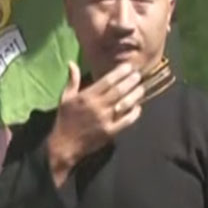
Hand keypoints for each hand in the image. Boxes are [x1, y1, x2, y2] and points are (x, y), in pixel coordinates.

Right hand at [47, 62, 143, 183]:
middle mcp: (97, 106)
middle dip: (130, 82)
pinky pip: (126, 121)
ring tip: (142, 88)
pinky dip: (134, 114)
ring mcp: (105, 120)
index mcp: (86, 96)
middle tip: (139, 75)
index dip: (119, 73)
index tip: (128, 67)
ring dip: (134, 95)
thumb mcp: (65, 98)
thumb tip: (72, 63)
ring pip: (124, 104)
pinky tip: (138, 108)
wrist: (65, 144)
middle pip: (118, 91)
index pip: (107, 81)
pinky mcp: (110, 132)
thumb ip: (72, 81)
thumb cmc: (65, 119)